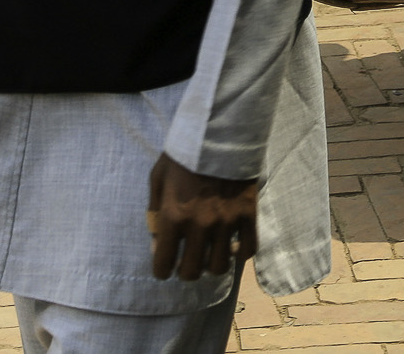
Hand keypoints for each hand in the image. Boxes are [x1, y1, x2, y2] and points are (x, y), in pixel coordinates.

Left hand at [147, 154, 258, 280]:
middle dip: (186, 271)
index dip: (161, 270)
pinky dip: (240, 253)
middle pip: (192, 272)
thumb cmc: (184, 155)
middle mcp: (199, 225)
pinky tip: (233, 246)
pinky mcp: (248, 214)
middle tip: (187, 262)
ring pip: (220, 266)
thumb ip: (155, 213)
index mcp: (173, 216)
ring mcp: (226, 221)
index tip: (165, 267)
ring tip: (210, 255)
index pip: (163, 264)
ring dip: (212, 265)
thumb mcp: (158, 179)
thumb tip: (157, 245)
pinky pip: (248, 249)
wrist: (220, 132)